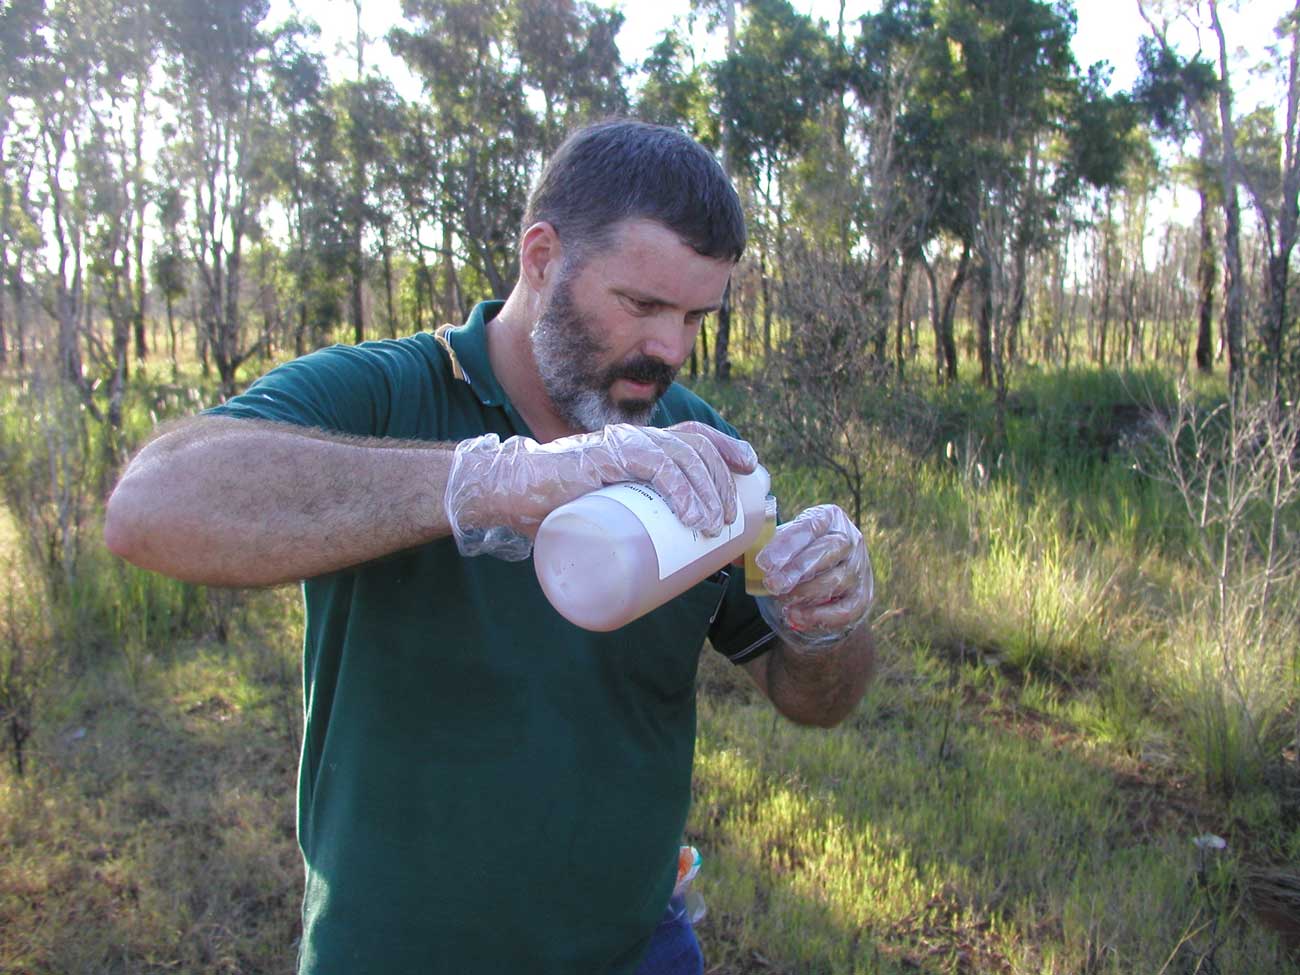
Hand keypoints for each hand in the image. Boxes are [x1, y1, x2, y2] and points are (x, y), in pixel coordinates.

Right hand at [445, 421, 757, 558]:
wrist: (509, 493)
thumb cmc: (552, 508)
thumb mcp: (604, 513)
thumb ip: (626, 526)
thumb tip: (658, 567)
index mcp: (637, 447)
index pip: (693, 436)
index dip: (725, 446)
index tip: (749, 468)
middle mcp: (636, 439)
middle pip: (697, 447)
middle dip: (723, 481)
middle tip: (729, 521)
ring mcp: (623, 445)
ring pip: (685, 455)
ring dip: (708, 490)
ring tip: (714, 526)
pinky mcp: (609, 456)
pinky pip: (658, 464)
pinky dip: (682, 489)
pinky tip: (694, 513)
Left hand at [755, 504, 872, 647]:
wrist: (826, 582)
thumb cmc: (798, 556)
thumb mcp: (782, 546)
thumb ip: (759, 548)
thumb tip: (730, 554)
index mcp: (829, 518)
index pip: (810, 527)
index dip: (787, 544)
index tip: (765, 562)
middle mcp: (850, 539)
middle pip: (827, 551)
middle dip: (797, 569)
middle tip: (772, 584)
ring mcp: (859, 568)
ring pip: (836, 580)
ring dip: (806, 591)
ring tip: (782, 599)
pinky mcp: (863, 596)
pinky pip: (845, 609)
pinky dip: (820, 615)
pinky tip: (797, 616)